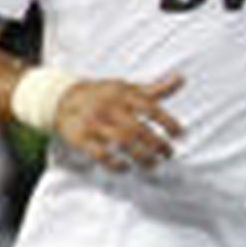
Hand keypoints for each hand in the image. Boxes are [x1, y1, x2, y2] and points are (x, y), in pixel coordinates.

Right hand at [55, 72, 184, 170]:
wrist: (64, 99)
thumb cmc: (105, 95)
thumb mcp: (129, 89)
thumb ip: (155, 89)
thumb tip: (182, 78)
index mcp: (123, 95)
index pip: (150, 108)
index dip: (168, 122)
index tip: (180, 135)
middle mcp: (109, 108)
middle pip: (137, 128)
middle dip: (157, 144)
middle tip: (169, 154)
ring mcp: (94, 123)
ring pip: (121, 142)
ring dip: (141, 156)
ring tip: (154, 164)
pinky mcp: (81, 139)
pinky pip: (100, 155)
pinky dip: (115, 164)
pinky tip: (127, 168)